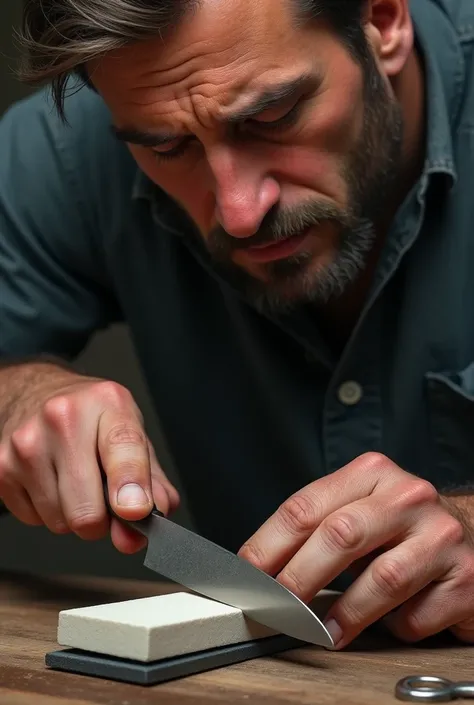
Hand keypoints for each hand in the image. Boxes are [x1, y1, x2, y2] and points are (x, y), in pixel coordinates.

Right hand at [0, 376, 178, 552]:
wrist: (33, 393)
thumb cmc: (89, 416)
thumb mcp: (131, 431)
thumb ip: (152, 479)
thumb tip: (157, 516)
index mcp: (107, 404)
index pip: (122, 447)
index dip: (131, 486)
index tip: (135, 510)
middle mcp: (63, 418)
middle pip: (86, 509)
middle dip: (103, 521)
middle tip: (106, 502)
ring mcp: (27, 443)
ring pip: (60, 522)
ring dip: (73, 515)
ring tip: (74, 481)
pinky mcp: (1, 466)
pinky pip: (34, 519)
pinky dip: (47, 511)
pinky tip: (51, 481)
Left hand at [238, 452, 473, 647]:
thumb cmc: (404, 526)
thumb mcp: (361, 509)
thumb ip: (319, 527)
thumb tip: (263, 569)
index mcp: (371, 473)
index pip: (306, 506)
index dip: (268, 545)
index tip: (247, 576)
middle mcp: (408, 496)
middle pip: (339, 535)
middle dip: (298, 579)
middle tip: (277, 608)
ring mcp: (441, 534)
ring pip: (381, 579)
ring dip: (345, 614)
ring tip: (325, 632)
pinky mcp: (466, 576)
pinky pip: (416, 614)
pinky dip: (396, 626)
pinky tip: (391, 621)